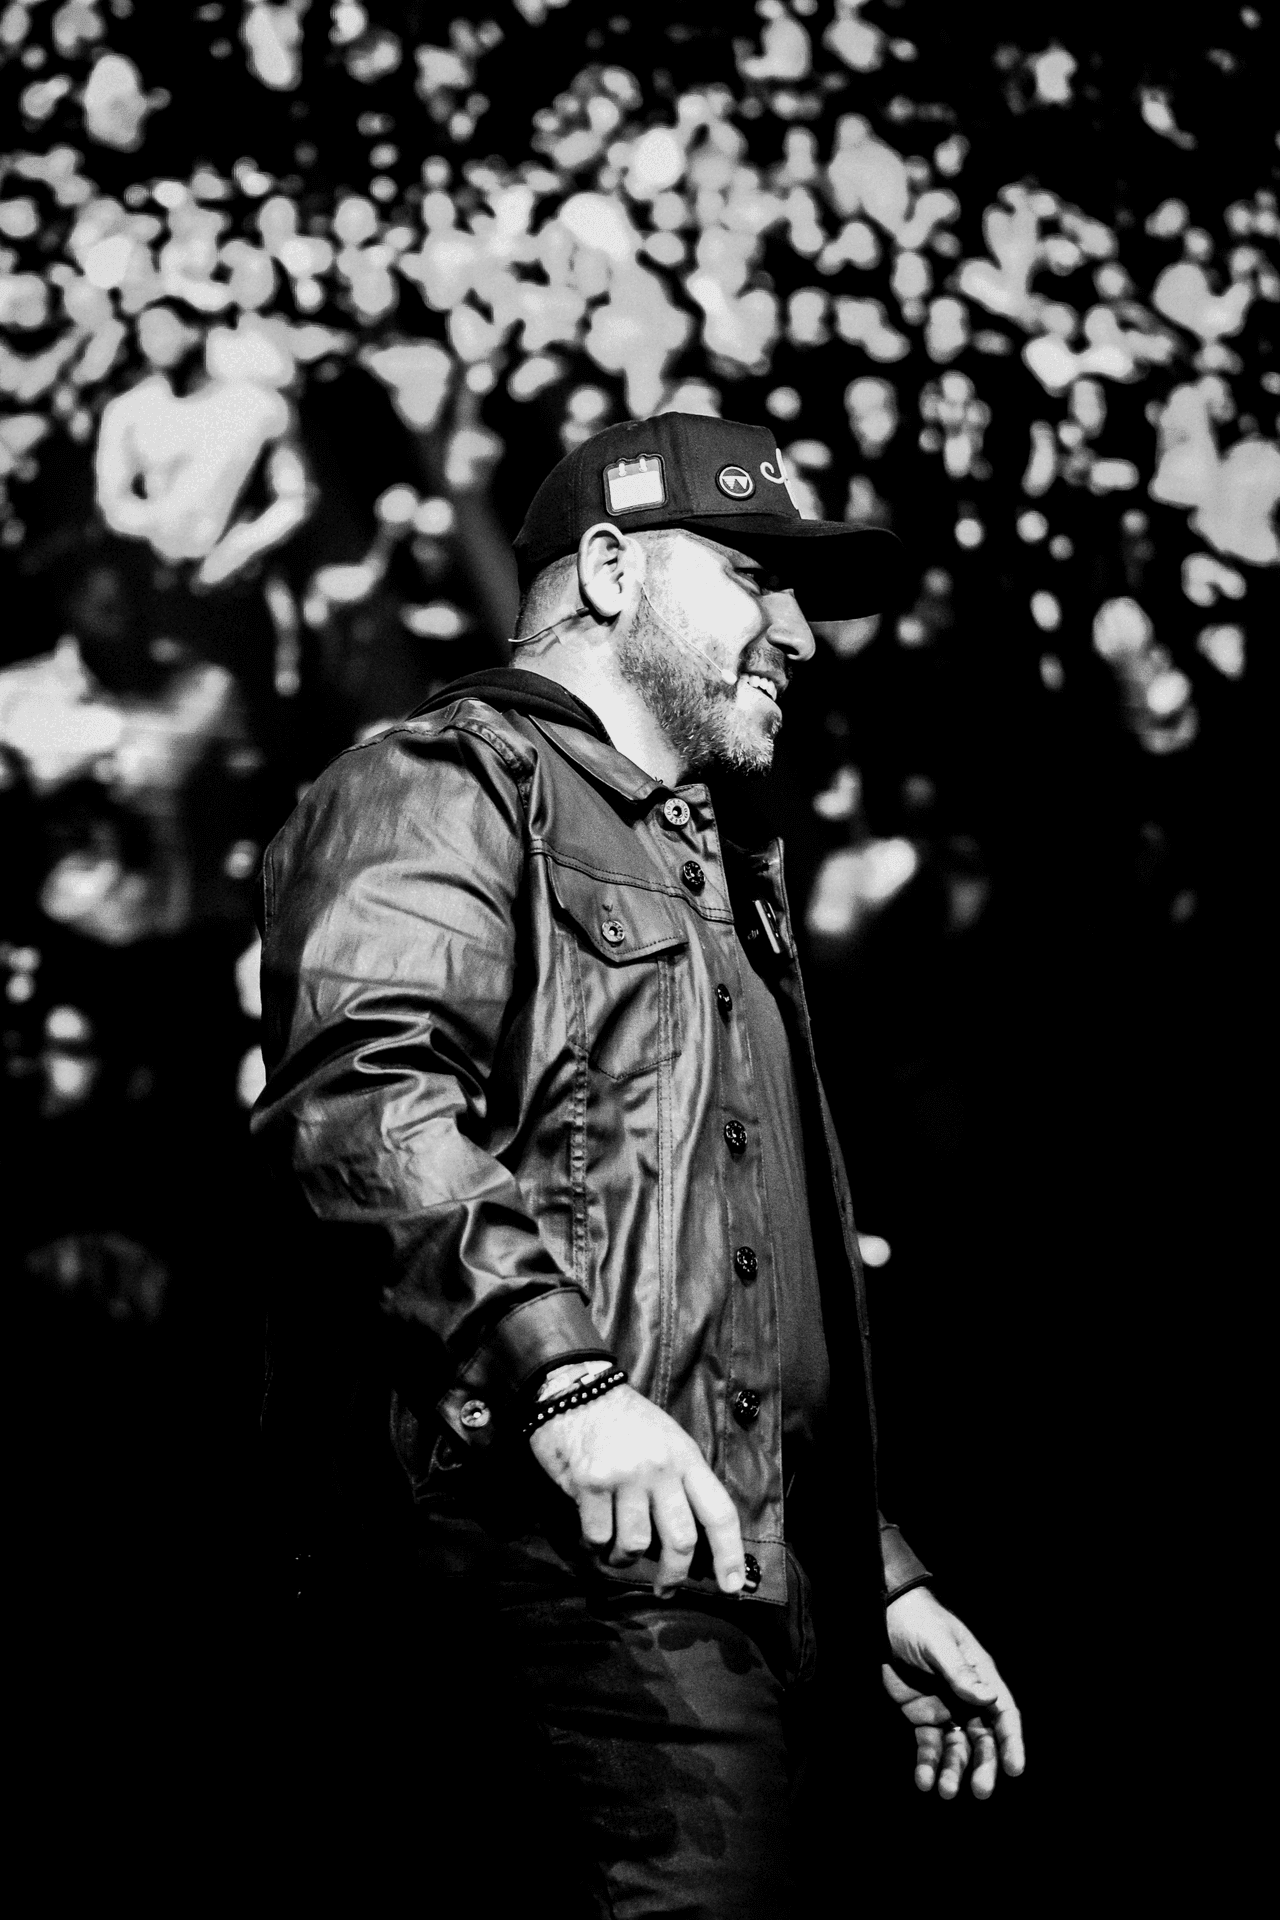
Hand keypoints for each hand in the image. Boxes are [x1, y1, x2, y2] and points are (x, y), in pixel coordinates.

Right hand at [528, 1381, 745, 1598]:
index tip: (732, 1587)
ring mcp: (625, 1476)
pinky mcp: (590, 1483)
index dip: (729, 1553)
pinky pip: (598, 1537)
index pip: (719, 1512)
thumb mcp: (667, 1438)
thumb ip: (681, 1480)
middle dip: (674, 1575)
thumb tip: (690, 1539)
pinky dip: (595, 1544)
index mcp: (686, 1457)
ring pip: (635, 1545)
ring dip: (624, 1558)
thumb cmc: (625, 1419)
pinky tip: (592, 1530)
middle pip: (681, 1539)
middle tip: (665, 1589)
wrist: (576, 1386)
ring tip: (616, 1550)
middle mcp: (660, 1468)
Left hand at [882, 1587, 1024, 1799]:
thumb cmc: (919, 1622)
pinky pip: (929, 1746)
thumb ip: (960, 1672)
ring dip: (953, 1771)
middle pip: (983, 1739)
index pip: (1003, 1714)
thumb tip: (989, 1698)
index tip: (1015, 1769)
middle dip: (983, 1766)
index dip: (1011, 1742)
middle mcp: (967, 1699)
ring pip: (956, 1749)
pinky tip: (923, 1780)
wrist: (884, 1617)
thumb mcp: (938, 1643)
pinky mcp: (922, 1717)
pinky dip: (927, 1764)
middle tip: (980, 1791)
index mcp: (980, 1677)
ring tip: (944, 1791)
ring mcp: (946, 1709)